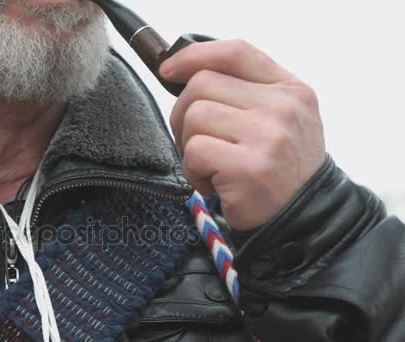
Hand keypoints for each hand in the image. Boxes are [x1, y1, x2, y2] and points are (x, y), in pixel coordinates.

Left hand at [161, 39, 325, 230]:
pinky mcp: (248, 168)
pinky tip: (215, 184)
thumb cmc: (280, 170)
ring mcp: (268, 137)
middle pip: (202, 85)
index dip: (194, 56)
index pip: (236, 52)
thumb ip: (244, 91)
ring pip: (193, 117)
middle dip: (184, 114)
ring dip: (190, 146)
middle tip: (198, 142)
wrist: (305, 221)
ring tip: (214, 166)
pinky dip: (194, 172)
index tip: (169, 70)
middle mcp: (283, 108)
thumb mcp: (279, 119)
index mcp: (290, 89)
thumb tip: (185, 72)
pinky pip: (194, 152)